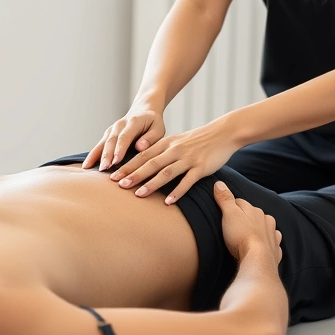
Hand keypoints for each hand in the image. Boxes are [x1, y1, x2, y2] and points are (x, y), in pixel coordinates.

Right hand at [83, 104, 165, 170]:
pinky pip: (98, 145)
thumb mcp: (158, 128)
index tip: (116, 161)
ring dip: (96, 156)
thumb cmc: (153, 122)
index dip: (120, 149)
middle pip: (111, 140)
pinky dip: (92, 155)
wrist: (143, 109)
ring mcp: (112, 129)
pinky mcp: (107, 135)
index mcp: (133, 122)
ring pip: (102, 143)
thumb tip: (140, 146)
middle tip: (103, 169)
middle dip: (106, 155)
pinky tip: (86, 166)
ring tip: (89, 168)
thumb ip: (151, 138)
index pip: (125, 137)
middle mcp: (120, 125)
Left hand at [109, 120, 239, 203]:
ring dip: (152, 183)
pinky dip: (178, 191)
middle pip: (150, 163)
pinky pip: (188, 181)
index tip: (112, 176)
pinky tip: (168, 202)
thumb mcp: (176, 142)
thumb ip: (160, 151)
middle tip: (118, 185)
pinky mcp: (201, 167)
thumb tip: (141, 164)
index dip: (127, 166)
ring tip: (139, 195)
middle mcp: (174, 150)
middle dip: (134, 174)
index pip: (142, 155)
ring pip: (166, 172)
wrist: (223, 133)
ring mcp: (188, 159)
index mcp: (166, 143)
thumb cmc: (197, 140)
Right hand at [212, 181, 282, 264]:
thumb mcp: (229, 214)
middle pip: (255, 215)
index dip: (232, 208)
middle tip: (235, 227)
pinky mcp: (275, 251)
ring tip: (249, 238)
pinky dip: (267, 245)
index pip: (241, 203)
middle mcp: (267, 221)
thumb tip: (219, 183)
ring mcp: (273, 236)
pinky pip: (272, 244)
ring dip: (260, 231)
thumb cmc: (241, 236)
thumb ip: (225, 199)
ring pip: (266, 229)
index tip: (225, 213)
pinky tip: (262, 249)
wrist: (257, 260)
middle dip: (247, 219)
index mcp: (256, 210)